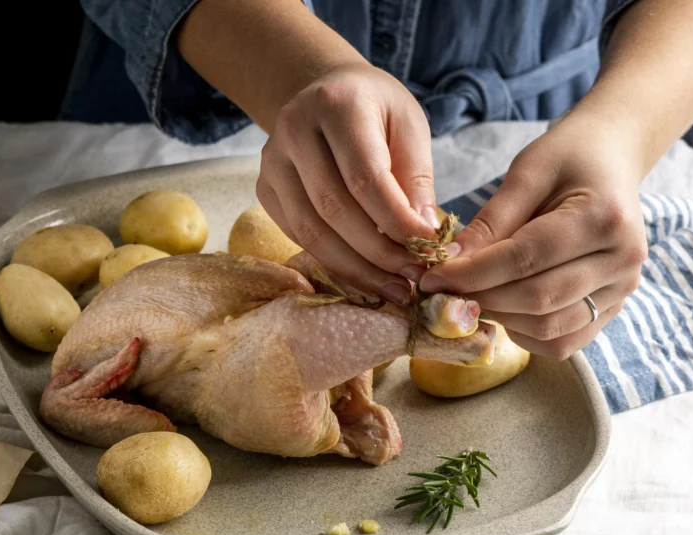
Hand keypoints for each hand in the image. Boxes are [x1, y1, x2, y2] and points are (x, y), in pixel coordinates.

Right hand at [256, 63, 441, 305]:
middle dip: (377, 252)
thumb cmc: (374, 109)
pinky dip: (332, 260)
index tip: (429, 248)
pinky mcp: (263, 188)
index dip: (396, 220)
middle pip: (333, 208)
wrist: (324, 90)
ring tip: (391, 286)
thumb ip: (416, 178)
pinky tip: (364, 273)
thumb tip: (424, 236)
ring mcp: (271, 162)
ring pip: (309, 230)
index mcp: (337, 105)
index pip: (364, 176)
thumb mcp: (408, 125)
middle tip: (412, 277)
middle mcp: (294, 130)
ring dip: (354, 267)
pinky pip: (296, 235)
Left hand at [419, 118, 647, 359]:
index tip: (431, 278)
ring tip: (470, 296)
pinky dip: (523, 333)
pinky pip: (562, 341)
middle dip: (480, 299)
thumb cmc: (568, 158)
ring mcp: (623, 290)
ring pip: (549, 328)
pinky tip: (502, 307)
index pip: (525, 259)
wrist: (613, 161)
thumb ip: (490, 221)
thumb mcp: (527, 172)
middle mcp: (622, 260)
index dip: (471, 274)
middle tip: (440, 293)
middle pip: (537, 300)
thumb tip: (449, 264)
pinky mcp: (613, 309)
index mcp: (604, 218)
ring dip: (499, 319)